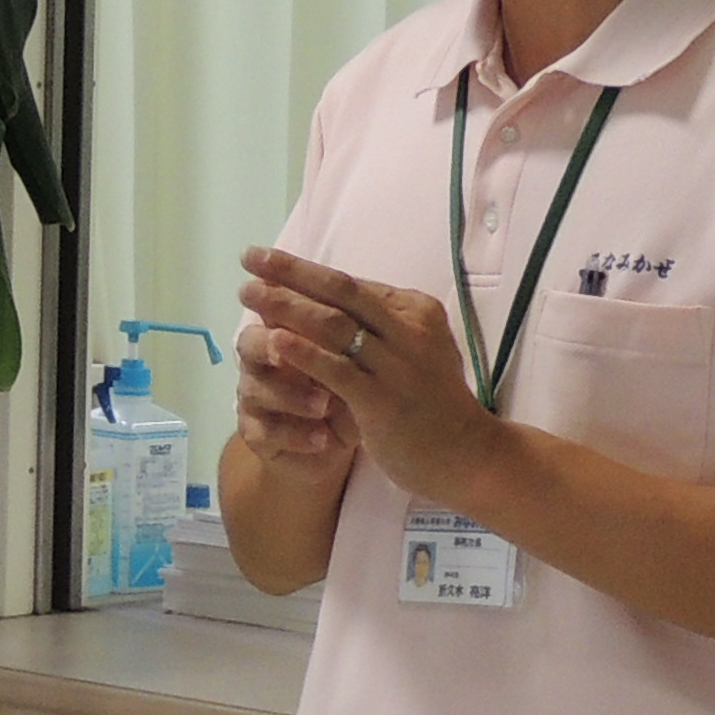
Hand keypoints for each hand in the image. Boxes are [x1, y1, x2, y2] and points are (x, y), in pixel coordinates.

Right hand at [230, 309, 359, 474]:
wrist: (335, 440)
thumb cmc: (346, 389)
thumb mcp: (355, 359)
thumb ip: (349, 333)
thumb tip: (363, 301)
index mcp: (283, 332)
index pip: (274, 308)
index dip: (281, 298)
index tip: (304, 300)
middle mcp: (262, 361)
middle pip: (249, 343)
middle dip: (269, 345)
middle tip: (287, 350)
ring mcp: (255, 400)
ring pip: (255, 390)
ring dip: (290, 396)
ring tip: (325, 405)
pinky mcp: (257, 435)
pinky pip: (266, 434)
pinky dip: (295, 435)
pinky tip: (322, 439)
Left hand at [239, 246, 495, 507]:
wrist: (465, 455)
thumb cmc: (432, 404)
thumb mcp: (414, 352)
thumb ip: (379, 327)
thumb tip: (328, 301)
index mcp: (417, 311)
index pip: (353, 284)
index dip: (306, 270)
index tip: (268, 259)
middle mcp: (410, 330)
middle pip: (340, 292)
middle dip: (290, 273)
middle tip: (250, 260)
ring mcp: (397, 365)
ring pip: (334, 325)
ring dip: (286, 306)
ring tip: (249, 295)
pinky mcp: (382, 400)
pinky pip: (336, 370)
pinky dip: (303, 353)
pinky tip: (273, 340)